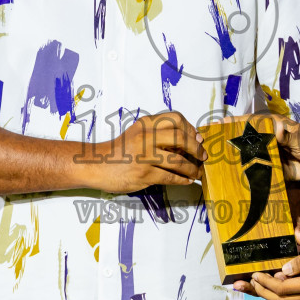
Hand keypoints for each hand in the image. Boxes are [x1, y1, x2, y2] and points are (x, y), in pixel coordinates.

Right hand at [80, 111, 204, 191]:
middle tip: (203, 156)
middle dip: (196, 149)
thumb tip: (189, 141)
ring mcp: (144, 155)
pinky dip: (182, 180)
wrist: (96, 165)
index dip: (191, 129)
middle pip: (181, 137)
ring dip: (192, 168)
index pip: (176, 119)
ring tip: (196, 173)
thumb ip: (159, 134)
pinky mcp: (143, 174)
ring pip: (178, 160)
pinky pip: (170, 177)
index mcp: (146, 124)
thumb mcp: (138, 134)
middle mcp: (145, 136)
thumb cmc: (119, 151)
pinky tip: (186, 181)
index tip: (197, 139)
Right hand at [220, 112, 299, 183]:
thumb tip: (278, 132)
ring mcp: (265, 154)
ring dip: (233, 158)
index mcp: (271, 126)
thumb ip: (288, 134)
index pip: (249, 122)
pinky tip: (232, 177)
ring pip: (246, 155)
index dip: (233, 123)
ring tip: (215, 161)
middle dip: (227, 141)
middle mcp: (265, 139)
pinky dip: (244, 173)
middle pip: (243, 139)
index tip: (218, 124)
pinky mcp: (268, 168)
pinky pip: (255, 170)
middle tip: (210, 145)